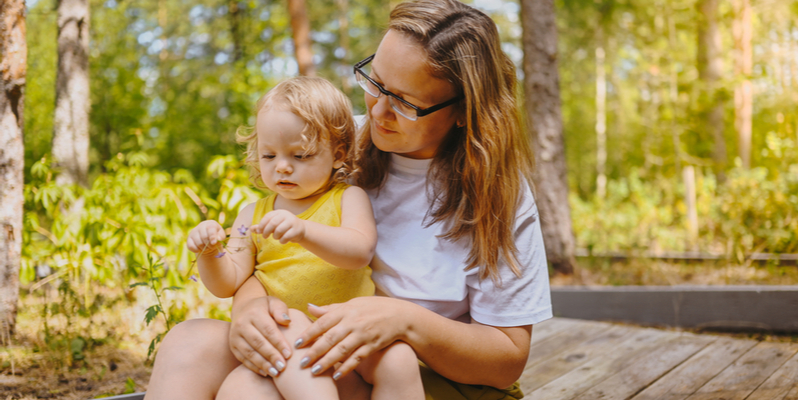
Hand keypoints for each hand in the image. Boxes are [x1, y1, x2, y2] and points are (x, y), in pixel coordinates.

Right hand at [187, 220, 225, 254]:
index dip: (212, 236)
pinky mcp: (189, 239)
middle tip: (212, 247)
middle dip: (209, 245)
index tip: (214, 243)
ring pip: (198, 243)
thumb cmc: (216, 237)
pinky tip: (200, 249)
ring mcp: (194, 232)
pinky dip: (196, 250)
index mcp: (210, 223)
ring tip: (207, 248)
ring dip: (204, 248)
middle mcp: (201, 226)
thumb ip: (220, 237)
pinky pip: (191, 246)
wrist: (209, 240)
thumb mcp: (221, 237)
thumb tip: (216, 240)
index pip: (210, 228)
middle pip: (204, 236)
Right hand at [229, 295, 294, 376]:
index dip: (278, 342)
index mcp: (254, 313)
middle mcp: (241, 324)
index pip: (268, 329)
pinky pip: (242, 358)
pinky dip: (254, 367)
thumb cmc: (265, 307)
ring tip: (276, 373)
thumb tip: (287, 321)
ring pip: (249, 352)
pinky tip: (265, 373)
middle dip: (271, 356)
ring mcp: (235, 336)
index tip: (289, 354)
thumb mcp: (273, 303)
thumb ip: (281, 310)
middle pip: (258, 342)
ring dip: (263, 364)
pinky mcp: (233, 346)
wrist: (244, 309)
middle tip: (283, 366)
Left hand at [251, 210, 305, 243]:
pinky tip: (283, 241)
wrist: (300, 230)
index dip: (262, 224)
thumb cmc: (283, 227)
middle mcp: (286, 215)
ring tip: (276, 237)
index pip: (268, 216)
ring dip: (275, 236)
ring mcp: (292, 222)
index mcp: (279, 212)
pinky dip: (282, 241)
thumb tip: (250, 229)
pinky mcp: (297, 230)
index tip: (259, 231)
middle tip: (264, 236)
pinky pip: (286, 237)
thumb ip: (262, 227)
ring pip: (279, 230)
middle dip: (266, 231)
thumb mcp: (273, 225)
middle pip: (273, 223)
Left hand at [294, 297, 411, 378]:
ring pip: (342, 349)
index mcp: (346, 310)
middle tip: (301, 363)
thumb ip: (330, 309)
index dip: (309, 333)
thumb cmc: (372, 308)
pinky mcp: (373, 344)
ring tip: (315, 371)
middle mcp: (353, 322)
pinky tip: (337, 375)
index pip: (323, 322)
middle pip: (330, 338)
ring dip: (328, 361)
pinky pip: (357, 357)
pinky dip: (347, 367)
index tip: (296, 344)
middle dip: (314, 351)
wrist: (400, 315)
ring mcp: (363, 334)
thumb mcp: (351, 304)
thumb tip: (308, 307)